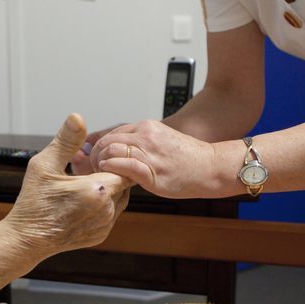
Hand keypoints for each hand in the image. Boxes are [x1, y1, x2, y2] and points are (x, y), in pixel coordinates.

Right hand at [3, 113, 131, 258]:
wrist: (27, 239)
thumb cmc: (33, 202)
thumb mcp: (44, 165)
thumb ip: (66, 141)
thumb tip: (77, 118)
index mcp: (97, 190)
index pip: (121, 166)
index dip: (107, 159)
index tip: (92, 158)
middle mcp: (107, 209)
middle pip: (121, 181)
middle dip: (106, 172)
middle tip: (82, 170)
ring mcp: (105, 224)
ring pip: (118, 196)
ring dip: (106, 187)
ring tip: (80, 184)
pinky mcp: (101, 234)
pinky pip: (111, 213)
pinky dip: (102, 204)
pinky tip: (80, 200)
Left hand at [91, 119, 215, 198]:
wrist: (211, 166)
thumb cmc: (188, 159)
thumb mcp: (162, 142)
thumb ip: (141, 144)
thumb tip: (120, 153)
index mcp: (147, 127)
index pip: (112, 133)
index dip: (99, 146)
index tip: (95, 157)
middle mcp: (146, 135)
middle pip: (107, 140)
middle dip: (95, 155)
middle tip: (93, 168)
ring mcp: (148, 152)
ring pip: (110, 150)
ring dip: (100, 163)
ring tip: (101, 174)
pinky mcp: (151, 170)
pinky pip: (121, 165)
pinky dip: (110, 170)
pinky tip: (110, 177)